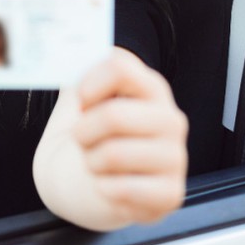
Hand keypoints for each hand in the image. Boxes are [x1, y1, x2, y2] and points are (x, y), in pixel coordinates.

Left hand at [33, 48, 187, 230]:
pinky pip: (121, 189)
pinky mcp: (171, 194)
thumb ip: (78, 70)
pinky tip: (109, 185)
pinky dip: (102, 189)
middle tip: (81, 138)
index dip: (88, 84)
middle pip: (114, 115)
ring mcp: (175, 158)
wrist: (81, 183)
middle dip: (83, 132)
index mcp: (151, 88)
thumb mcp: (79, 98)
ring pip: (114, 154)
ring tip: (95, 162)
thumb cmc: (85, 136)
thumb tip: (70, 50)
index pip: (120, 67)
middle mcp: (170, 119)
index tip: (80, 100)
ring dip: (91, 162)